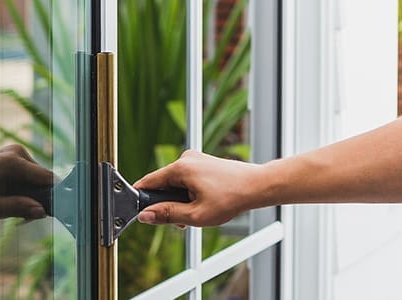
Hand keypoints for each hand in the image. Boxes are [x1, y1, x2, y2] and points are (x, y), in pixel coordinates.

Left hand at [0, 145, 54, 219]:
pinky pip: (30, 173)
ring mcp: (17, 151)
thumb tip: (41, 211)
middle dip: (38, 198)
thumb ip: (15, 208)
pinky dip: (25, 187)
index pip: (48, 178)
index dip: (54, 196)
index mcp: (13, 163)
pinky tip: (10, 196)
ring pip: (37, 177)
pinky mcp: (15, 154)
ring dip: (31, 193)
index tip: (49, 212)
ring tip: (11, 206)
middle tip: (23, 216)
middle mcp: (18, 152)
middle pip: (44, 179)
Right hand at [134, 150, 270, 226]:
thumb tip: (145, 215)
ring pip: (175, 184)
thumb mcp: (196, 215)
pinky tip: (203, 203)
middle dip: (168, 204)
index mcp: (180, 168)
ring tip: (198, 212)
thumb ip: (167, 215)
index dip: (143, 199)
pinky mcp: (203, 163)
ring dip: (181, 200)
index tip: (143, 214)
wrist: (258, 186)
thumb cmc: (232, 198)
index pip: (148, 182)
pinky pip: (186, 179)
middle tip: (183, 221)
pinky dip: (190, 193)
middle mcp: (185, 159)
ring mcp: (195, 159)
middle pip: (163, 185)